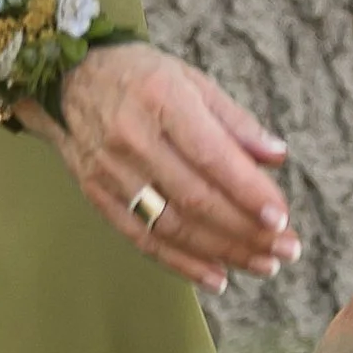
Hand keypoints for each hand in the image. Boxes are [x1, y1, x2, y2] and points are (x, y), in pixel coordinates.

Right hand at [32, 41, 298, 294]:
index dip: (248, 191)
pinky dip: (182, 263)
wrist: (66, 78)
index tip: (281, 217)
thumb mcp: (192, 80)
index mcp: (163, 100)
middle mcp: (133, 138)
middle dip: (247, 230)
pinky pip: (142, 238)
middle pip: (196, 198)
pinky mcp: (97, 194)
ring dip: (223, 251)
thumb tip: (277, 156)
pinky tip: (217, 277)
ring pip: (172, 225)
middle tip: (286, 248)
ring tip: (263, 264)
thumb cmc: (140, 76)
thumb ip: (235, 121)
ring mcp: (111, 171)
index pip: (211, 156)